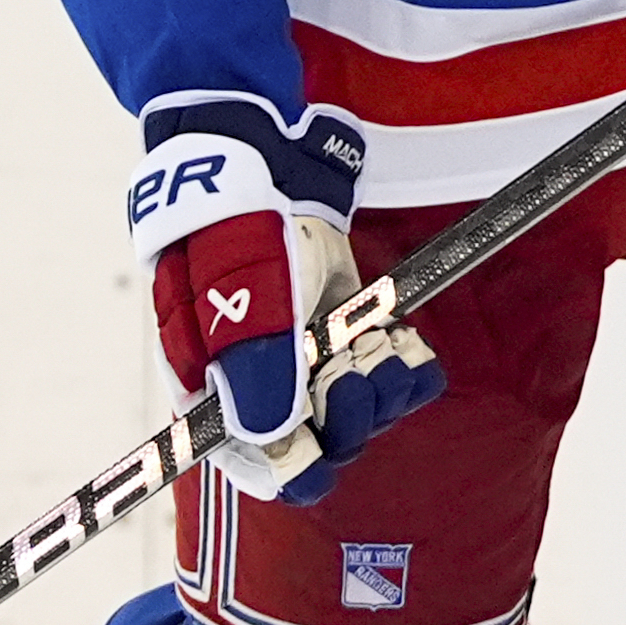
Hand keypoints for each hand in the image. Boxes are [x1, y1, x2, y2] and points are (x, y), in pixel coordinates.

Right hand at [126, 105, 441, 504]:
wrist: (258, 155)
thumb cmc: (230, 225)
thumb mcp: (237, 295)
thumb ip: (255, 368)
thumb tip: (279, 443)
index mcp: (219, 387)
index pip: (259, 464)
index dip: (293, 469)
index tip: (320, 452)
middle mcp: (267, 380)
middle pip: (323, 441)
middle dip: (347, 419)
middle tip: (352, 372)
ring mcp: (311, 352)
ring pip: (363, 408)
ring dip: (382, 391)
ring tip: (379, 351)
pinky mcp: (349, 322)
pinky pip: (391, 370)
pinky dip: (407, 365)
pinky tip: (405, 344)